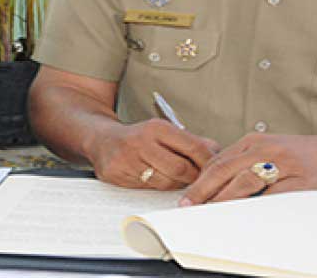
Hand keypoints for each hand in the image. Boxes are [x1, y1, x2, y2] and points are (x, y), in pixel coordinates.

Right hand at [86, 119, 219, 189]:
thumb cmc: (137, 137)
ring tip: (176, 178)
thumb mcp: (163, 131)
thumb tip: (216, 151)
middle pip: (180, 168)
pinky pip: (147, 189)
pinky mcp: (117, 175)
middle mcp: (140, 142)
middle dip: (192, 176)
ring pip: (164, 182)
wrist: (101, 139)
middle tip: (196, 178)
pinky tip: (156, 179)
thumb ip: (189, 141)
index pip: (192, 146)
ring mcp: (127, 160)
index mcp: (155, 128)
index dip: (207, 160)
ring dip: (175, 184)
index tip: (213, 167)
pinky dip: (156, 187)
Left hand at [180, 133, 316, 204]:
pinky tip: (244, 214)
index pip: (218, 160)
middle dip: (203, 189)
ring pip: (243, 181)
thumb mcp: (269, 149)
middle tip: (190, 205)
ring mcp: (281, 162)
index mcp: (254, 141)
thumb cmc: (302, 154)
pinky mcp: (298, 178)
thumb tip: (216, 180)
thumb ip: (244, 160)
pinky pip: (272, 195)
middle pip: (225, 169)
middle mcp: (264, 148)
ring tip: (210, 211)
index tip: (188, 195)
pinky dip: (256, 206)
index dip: (200, 179)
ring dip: (223, 198)